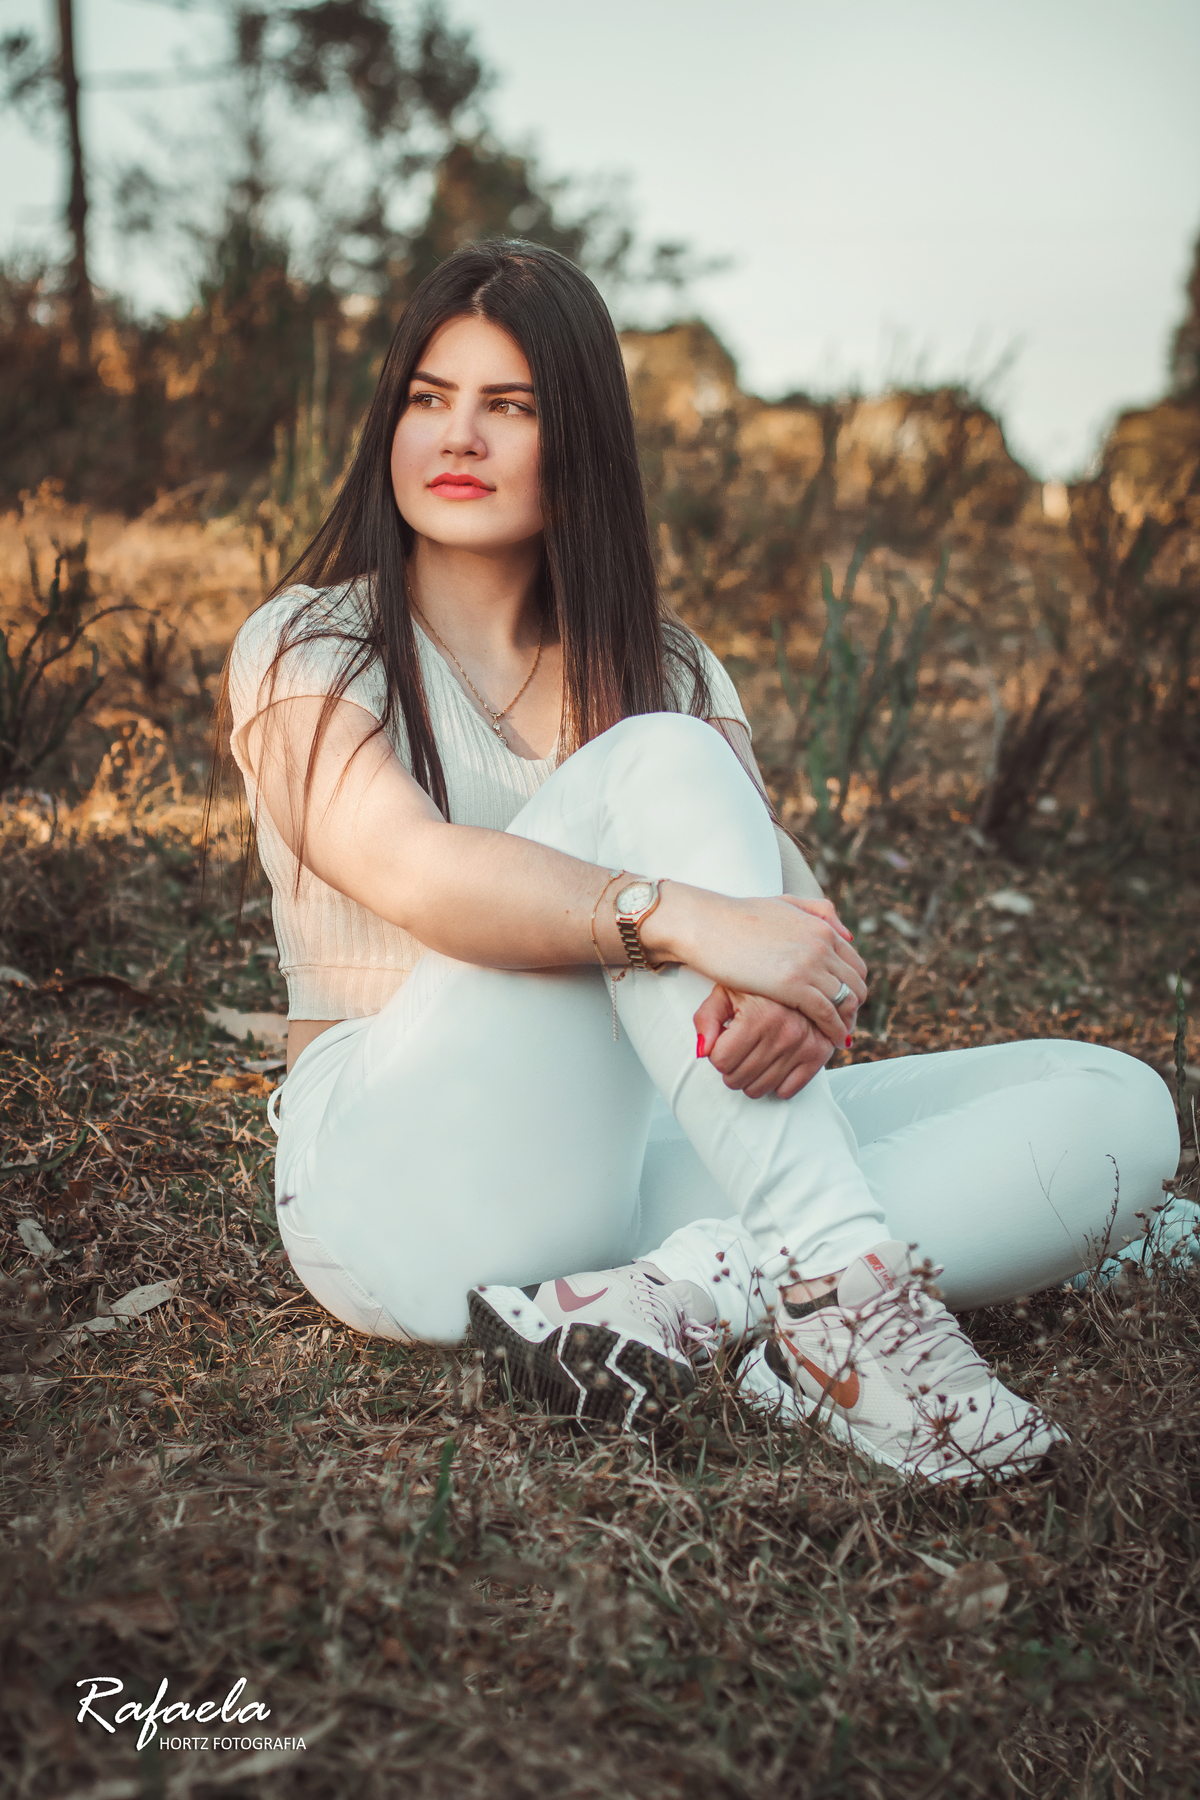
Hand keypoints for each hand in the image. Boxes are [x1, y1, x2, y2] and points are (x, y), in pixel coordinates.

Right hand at [647, 889, 867, 1044]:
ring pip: (847, 1001)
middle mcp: (822, 943)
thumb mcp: (784, 903)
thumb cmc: (736, 917)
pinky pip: (827, 1013)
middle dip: (853, 1007)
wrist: (705, 923)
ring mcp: (810, 963)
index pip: (855, 964)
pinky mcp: (794, 984)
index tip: (845, 1003)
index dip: (853, 987)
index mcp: (821, 926)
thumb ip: (818, 912)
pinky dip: (834, 1030)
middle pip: (856, 984)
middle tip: (843, 1024)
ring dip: (846, 1021)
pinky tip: (830, 1041)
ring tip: (838, 1036)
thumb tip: (847, 935)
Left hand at [694, 986, 841, 1098]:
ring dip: (750, 1079)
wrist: (803, 977)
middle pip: (736, 1078)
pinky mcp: (818, 1055)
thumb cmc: (760, 987)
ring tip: (753, 1057)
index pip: (720, 1061)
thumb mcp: (726, 992)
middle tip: (738, 1052)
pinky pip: (787, 1090)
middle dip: (731, 1068)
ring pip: (759, 1089)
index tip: (724, 1043)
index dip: (717, 1053)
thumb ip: (706, 1019)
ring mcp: (802, 1046)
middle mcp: (782, 1032)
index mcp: (757, 1015)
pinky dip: (776, 1083)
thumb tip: (702, 1051)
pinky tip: (773, 1064)